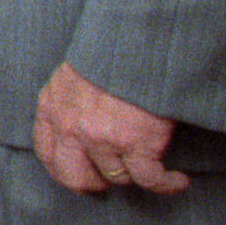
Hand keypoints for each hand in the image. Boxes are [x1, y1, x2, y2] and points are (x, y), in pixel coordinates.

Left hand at [34, 59, 189, 197]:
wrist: (138, 40)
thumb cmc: (111, 50)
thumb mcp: (74, 71)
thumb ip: (69, 99)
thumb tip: (80, 121)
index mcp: (53, 107)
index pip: (48, 154)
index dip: (64, 172)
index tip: (80, 178)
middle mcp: (73, 128)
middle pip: (76, 178)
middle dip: (93, 184)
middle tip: (110, 183)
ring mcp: (104, 139)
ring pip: (116, 177)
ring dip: (135, 177)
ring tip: (152, 171)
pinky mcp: (138, 144)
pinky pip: (150, 179)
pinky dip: (167, 184)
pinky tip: (177, 181)